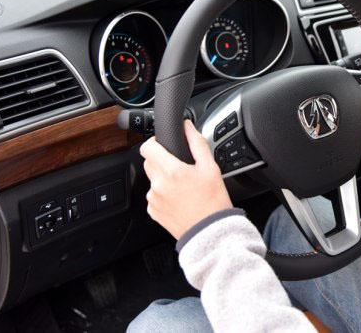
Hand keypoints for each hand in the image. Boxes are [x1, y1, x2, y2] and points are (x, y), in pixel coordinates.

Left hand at [140, 119, 232, 239]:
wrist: (210, 232)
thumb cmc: (213, 202)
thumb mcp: (210, 167)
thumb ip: (196, 143)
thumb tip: (187, 127)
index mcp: (170, 171)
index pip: (147, 147)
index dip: (155, 143)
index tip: (164, 145)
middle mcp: (157, 185)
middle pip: (149, 162)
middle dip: (162, 160)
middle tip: (181, 167)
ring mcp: (153, 200)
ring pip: (153, 180)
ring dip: (163, 179)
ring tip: (184, 187)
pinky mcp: (153, 212)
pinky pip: (154, 196)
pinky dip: (164, 195)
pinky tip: (180, 199)